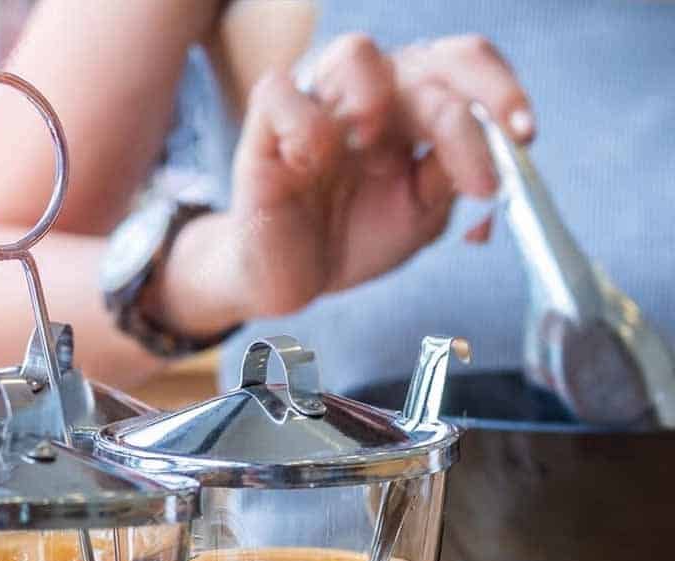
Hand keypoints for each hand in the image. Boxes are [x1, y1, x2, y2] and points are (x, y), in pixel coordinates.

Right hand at [221, 33, 533, 317]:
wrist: (295, 282)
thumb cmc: (352, 237)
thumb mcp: (421, 213)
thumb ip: (453, 172)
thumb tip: (497, 146)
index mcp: (411, 101)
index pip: (462, 65)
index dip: (499, 92)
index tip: (524, 138)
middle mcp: (368, 89)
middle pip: (426, 59)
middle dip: (461, 118)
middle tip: (475, 180)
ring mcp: (316, 102)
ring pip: (354, 52)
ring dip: (378, 104)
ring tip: (374, 160)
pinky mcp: (264, 128)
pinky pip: (282, 93)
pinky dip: (306, 128)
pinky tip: (309, 166)